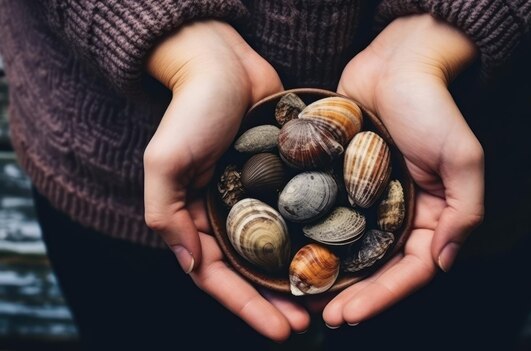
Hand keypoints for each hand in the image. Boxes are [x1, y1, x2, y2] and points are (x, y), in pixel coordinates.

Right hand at [144, 20, 307, 340]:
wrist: (223, 62)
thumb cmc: (191, 110)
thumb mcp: (165, 162)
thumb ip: (166, 215)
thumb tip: (192, 265)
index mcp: (197, 219)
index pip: (220, 278)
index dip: (247, 308)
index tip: (281, 330)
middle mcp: (229, 215)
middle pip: (254, 273)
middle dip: (277, 303)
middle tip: (309, 322)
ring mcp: (259, 199)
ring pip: (281, 251)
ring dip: (299, 278)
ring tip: (328, 299)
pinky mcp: (284, 179)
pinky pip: (300, 216)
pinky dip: (314, 239)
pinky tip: (338, 254)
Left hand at [323, 14, 484, 326]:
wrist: (397, 62)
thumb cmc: (433, 107)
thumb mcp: (463, 158)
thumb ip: (464, 212)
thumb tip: (444, 263)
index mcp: (432, 216)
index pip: (411, 271)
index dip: (382, 297)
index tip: (350, 316)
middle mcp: (400, 214)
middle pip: (376, 268)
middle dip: (353, 296)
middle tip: (324, 317)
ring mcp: (368, 200)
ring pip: (349, 249)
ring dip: (330, 275)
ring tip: (304, 297)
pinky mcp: (342, 181)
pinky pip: (327, 216)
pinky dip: (313, 238)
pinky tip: (292, 254)